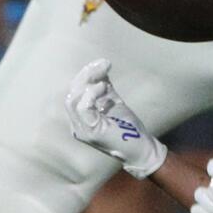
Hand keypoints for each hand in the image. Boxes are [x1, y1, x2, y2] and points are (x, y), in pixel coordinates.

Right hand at [64, 58, 165, 177]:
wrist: (141, 149)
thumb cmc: (128, 129)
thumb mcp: (113, 103)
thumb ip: (104, 89)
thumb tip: (100, 69)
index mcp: (81, 118)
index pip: (74, 92)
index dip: (85, 75)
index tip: (102, 63)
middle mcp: (77, 125)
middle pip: (71, 93)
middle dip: (85, 75)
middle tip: (102, 64)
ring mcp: (81, 130)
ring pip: (72, 99)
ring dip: (88, 82)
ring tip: (103, 75)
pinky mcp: (90, 132)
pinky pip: (82, 108)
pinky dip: (91, 94)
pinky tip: (103, 87)